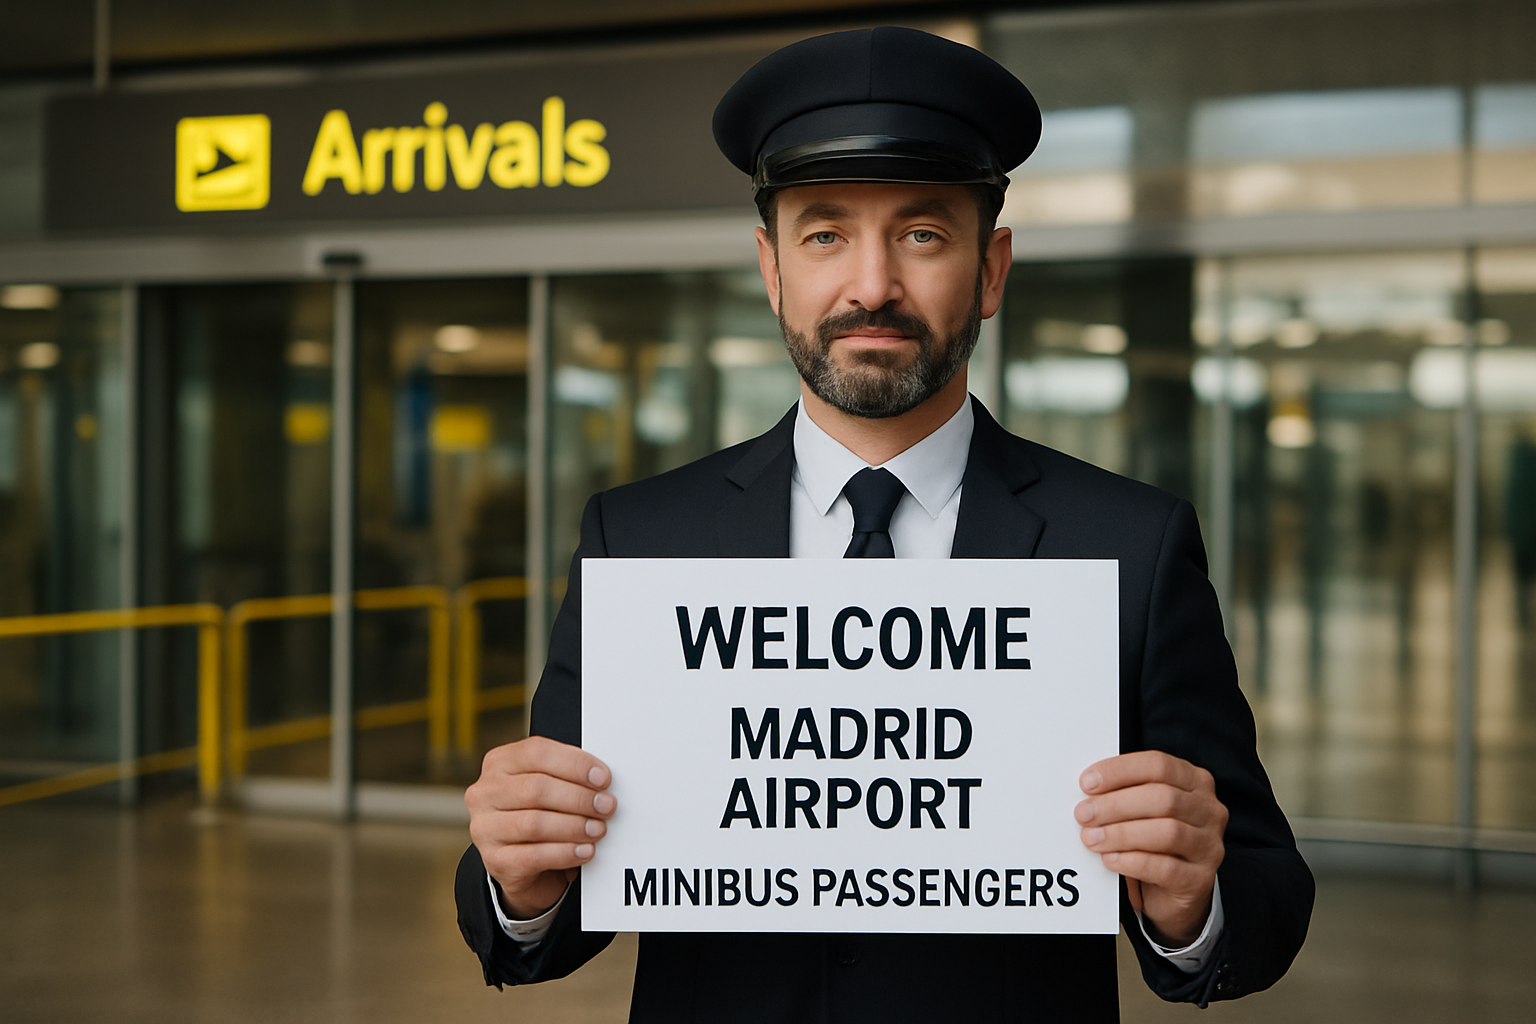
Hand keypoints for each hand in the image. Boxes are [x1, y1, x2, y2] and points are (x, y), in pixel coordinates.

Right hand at [466, 736, 615, 919]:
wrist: (522, 864)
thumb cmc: (541, 816)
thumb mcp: (549, 788)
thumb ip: (566, 777)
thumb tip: (601, 780)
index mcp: (499, 764)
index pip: (536, 753)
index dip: (574, 764)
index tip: (603, 778)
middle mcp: (485, 793)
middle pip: (536, 788)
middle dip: (578, 797)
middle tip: (606, 806)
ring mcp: (485, 828)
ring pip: (534, 823)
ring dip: (574, 826)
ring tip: (598, 829)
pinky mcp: (495, 861)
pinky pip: (534, 856)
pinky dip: (565, 853)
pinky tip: (584, 851)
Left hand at [1075, 750, 1226, 946]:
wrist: (1171, 890)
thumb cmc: (1152, 840)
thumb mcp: (1142, 809)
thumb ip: (1124, 793)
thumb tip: (1088, 790)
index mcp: (1194, 781)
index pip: (1159, 765)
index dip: (1120, 771)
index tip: (1088, 783)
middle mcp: (1209, 810)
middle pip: (1163, 798)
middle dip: (1116, 805)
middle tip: (1084, 814)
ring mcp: (1209, 845)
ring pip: (1168, 832)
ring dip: (1121, 834)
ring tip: (1092, 838)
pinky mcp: (1201, 879)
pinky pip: (1167, 868)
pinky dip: (1133, 861)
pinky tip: (1110, 859)